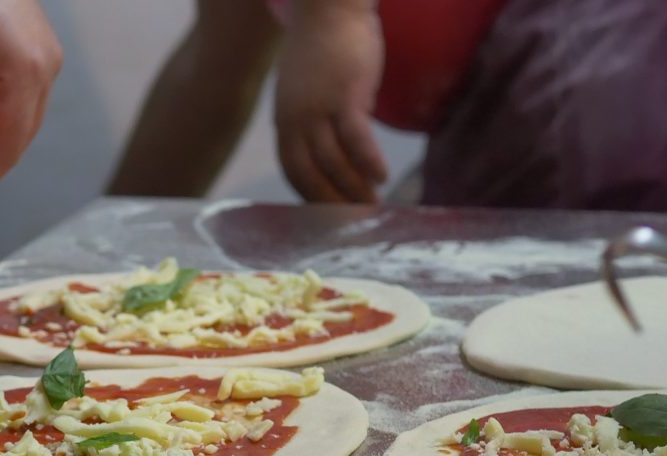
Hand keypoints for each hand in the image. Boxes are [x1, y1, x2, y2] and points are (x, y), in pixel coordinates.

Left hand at [274, 0, 387, 203]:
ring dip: (354, 189)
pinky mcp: (345, 94)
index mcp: (285, 120)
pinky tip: (381, 177)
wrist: (330, 7)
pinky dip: (367, 161)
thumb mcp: (307, 91)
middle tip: (356, 222)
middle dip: (333, 202)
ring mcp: (318, 107)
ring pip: (333, 162)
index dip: (311, 196)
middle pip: (311, 174)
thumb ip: (311, 122)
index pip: (293, 171)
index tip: (330, 216)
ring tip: (374, 205)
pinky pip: (355, 138)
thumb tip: (332, 155)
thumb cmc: (324, 50)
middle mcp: (295, 118)